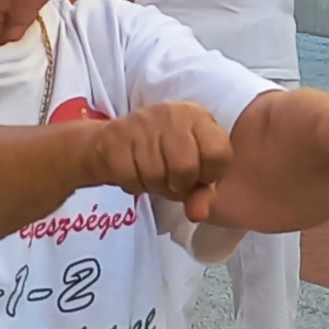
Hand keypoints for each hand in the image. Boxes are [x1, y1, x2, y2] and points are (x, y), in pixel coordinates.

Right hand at [80, 101, 236, 205]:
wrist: (109, 144)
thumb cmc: (160, 156)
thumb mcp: (190, 169)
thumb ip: (201, 192)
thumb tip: (198, 213)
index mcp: (198, 118)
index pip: (219, 153)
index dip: (210, 175)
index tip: (199, 176)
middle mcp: (173, 115)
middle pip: (187, 168)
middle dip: (180, 186)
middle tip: (172, 181)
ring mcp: (143, 124)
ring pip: (158, 175)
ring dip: (156, 187)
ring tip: (153, 177)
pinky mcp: (116, 138)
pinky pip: (133, 177)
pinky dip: (135, 184)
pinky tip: (135, 174)